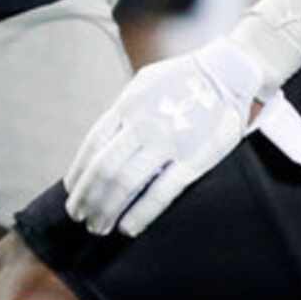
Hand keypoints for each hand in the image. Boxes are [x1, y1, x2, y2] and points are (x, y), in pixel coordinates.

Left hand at [64, 40, 300, 237]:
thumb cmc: (184, 78)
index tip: (71, 191)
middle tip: (78, 216)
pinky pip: (160, 193)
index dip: (78, 172)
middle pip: (103, 169)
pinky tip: (127, 227)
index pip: (92, 145)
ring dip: (106, 209)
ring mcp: (167, 143)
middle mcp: (141, 125)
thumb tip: (105, 137)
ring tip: (97, 227)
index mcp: (127, 106)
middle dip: (86, 197)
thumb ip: (123, 111)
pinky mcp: (192, 160)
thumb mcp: (143, 85)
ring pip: (124, 183)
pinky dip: (140, 213)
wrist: (229, 72)